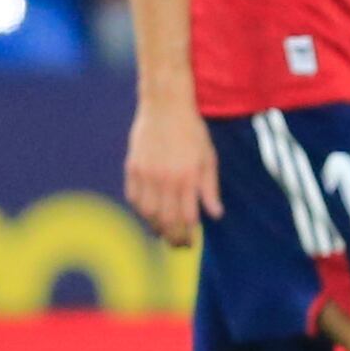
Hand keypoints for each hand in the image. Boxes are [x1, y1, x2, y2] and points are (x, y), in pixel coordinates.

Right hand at [125, 96, 221, 246]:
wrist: (165, 105)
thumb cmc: (192, 131)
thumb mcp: (208, 157)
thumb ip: (210, 188)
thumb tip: (216, 214)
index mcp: (187, 177)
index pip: (186, 218)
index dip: (188, 235)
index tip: (190, 243)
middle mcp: (165, 179)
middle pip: (166, 220)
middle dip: (172, 238)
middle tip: (177, 245)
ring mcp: (147, 174)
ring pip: (147, 213)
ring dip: (155, 227)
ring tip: (163, 233)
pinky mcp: (133, 167)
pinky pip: (133, 197)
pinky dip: (140, 210)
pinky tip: (148, 214)